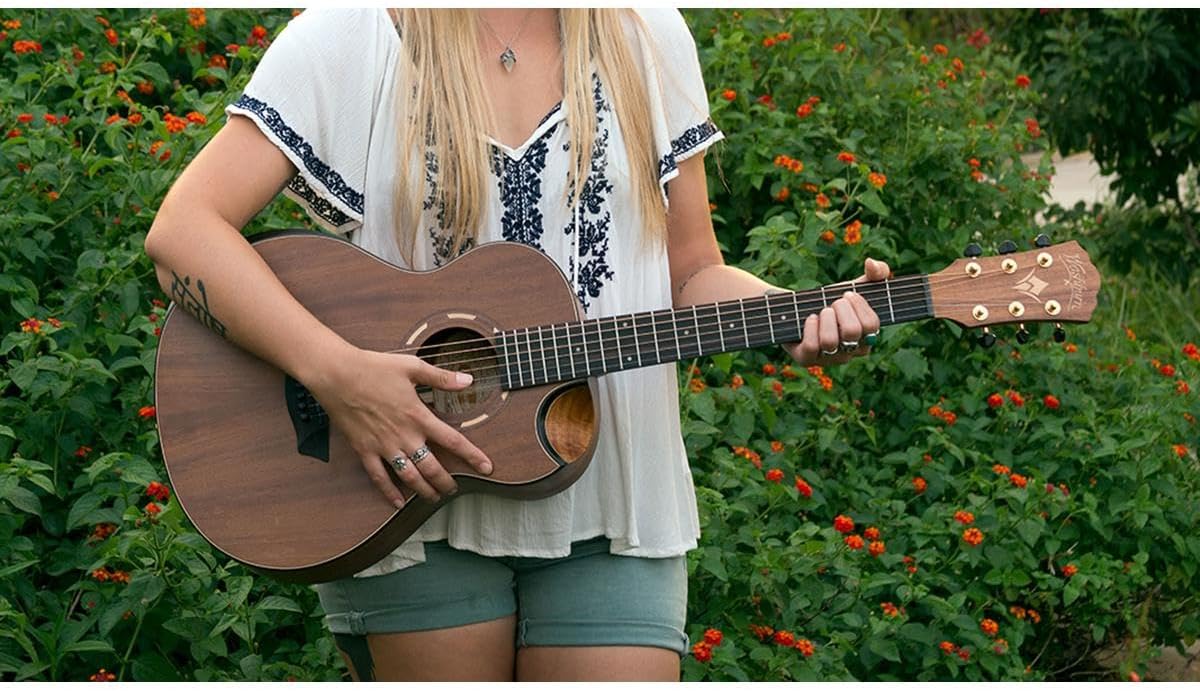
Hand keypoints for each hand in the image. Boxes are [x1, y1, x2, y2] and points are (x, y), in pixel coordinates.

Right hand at [306, 346, 493, 507]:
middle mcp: (404, 436)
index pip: (454, 441)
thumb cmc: (374, 367)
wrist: (336, 374)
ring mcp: (384, 446)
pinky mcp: (365, 450)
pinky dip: (390, 492)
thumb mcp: (412, 367)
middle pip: (433, 467)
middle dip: (447, 482)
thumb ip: (441, 377)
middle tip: (455, 489)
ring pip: (410, 477)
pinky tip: (399, 503)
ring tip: (435, 497)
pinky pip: (379, 478)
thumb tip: (468, 381)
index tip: (487, 468)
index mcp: (419, 416)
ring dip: (425, 490)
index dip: (473, 457)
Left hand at [784, 257, 889, 365]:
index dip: (859, 305)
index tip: (847, 294)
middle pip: (852, 331)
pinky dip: (809, 326)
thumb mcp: (856, 285)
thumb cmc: (833, 299)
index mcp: (867, 338)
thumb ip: (875, 272)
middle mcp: (851, 352)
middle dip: (840, 308)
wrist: (799, 309)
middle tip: (833, 303)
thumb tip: (871, 263)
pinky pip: (811, 346)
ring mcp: (829, 358)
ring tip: (822, 311)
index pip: (872, 325)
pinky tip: (810, 319)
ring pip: (830, 341)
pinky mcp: (807, 360)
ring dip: (824, 317)